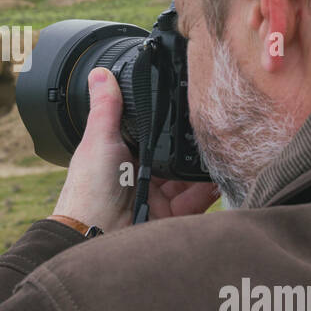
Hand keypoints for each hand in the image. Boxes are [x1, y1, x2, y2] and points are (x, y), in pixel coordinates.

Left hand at [52, 67, 220, 230]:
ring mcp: (156, 195)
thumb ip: (106, 108)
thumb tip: (99, 74)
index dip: (165, 122)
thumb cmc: (89, 191)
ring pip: (187, 176)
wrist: (93, 236)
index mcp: (121, 154)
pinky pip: (195, 199)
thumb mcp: (98, 140)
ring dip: (202, 165)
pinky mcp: (169, 217)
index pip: (149, 133)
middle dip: (190, 144)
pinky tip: (219, 176)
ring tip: (221, 148)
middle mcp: (139, 173)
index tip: (186, 104)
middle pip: (172, 155)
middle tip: (212, 126)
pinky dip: (208, 189)